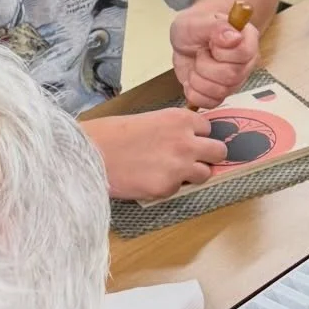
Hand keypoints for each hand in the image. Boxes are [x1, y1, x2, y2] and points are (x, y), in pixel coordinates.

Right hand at [86, 109, 227, 201]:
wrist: (90, 154)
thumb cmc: (112, 134)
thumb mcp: (150, 119)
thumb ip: (174, 129)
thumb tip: (190, 140)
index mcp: (180, 119)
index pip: (209, 128)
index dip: (198, 136)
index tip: (190, 140)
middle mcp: (186, 141)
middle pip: (219, 151)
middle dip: (208, 156)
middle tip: (192, 159)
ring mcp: (179, 167)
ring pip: (206, 174)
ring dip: (192, 174)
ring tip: (170, 172)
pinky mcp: (167, 188)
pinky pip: (180, 189)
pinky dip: (169, 186)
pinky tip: (149, 179)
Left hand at [169, 5, 260, 108]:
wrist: (184, 42)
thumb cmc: (194, 29)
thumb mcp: (198, 22)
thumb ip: (216, 26)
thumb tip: (234, 36)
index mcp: (247, 40)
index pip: (243, 53)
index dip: (221, 51)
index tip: (211, 42)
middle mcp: (246, 63)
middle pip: (232, 76)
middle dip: (205, 66)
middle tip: (200, 54)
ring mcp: (236, 81)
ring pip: (220, 91)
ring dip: (198, 78)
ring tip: (196, 65)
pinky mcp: (223, 95)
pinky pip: (210, 103)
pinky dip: (195, 92)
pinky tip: (193, 79)